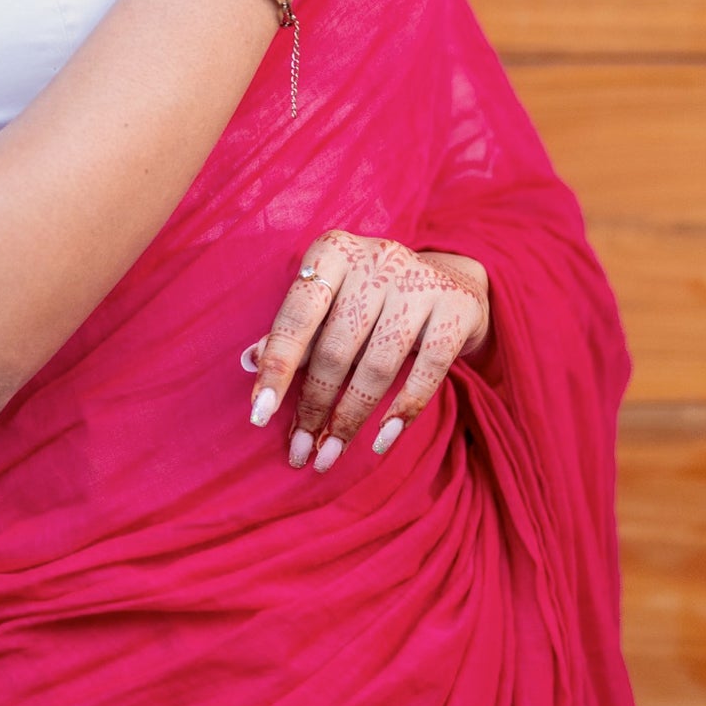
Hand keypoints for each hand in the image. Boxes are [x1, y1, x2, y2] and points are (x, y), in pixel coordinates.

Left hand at [243, 232, 489, 472]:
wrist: (452, 281)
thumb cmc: (373, 297)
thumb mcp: (332, 302)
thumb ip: (296, 330)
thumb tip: (250, 360)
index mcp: (333, 252)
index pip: (297, 317)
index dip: (277, 368)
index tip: (259, 415)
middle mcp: (375, 261)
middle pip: (336, 349)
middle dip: (313, 406)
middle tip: (299, 449)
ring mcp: (419, 283)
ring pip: (377, 366)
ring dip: (349, 419)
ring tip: (329, 453)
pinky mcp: (456, 308)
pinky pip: (427, 371)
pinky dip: (402, 411)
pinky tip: (380, 441)